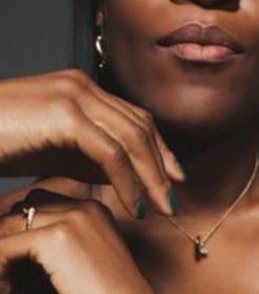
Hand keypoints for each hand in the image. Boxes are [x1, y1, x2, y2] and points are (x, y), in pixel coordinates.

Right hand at [0, 70, 182, 216]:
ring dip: (152, 177)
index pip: (134, 118)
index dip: (158, 150)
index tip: (173, 180)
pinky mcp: (65, 115)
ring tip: (160, 208)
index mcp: (79, 88)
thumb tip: (122, 175)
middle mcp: (81, 85)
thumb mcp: (49, 152)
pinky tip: (134, 205)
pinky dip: (128, 181)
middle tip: (174, 199)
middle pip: (140, 126)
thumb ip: (86, 158)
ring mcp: (74, 96)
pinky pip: (111, 153)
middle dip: (162, 165)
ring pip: (132, 140)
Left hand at [0, 188, 172, 293]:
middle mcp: (84, 206)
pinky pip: (0, 247)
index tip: (12, 269)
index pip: (32, 208)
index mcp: (93, 211)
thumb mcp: (79, 272)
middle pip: (14, 214)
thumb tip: (6, 253)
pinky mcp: (55, 239)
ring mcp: (71, 219)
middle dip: (4, 245)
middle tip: (6, 278)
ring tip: (5, 286)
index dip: (17, 237)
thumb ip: (49, 254)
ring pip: (3, 227)